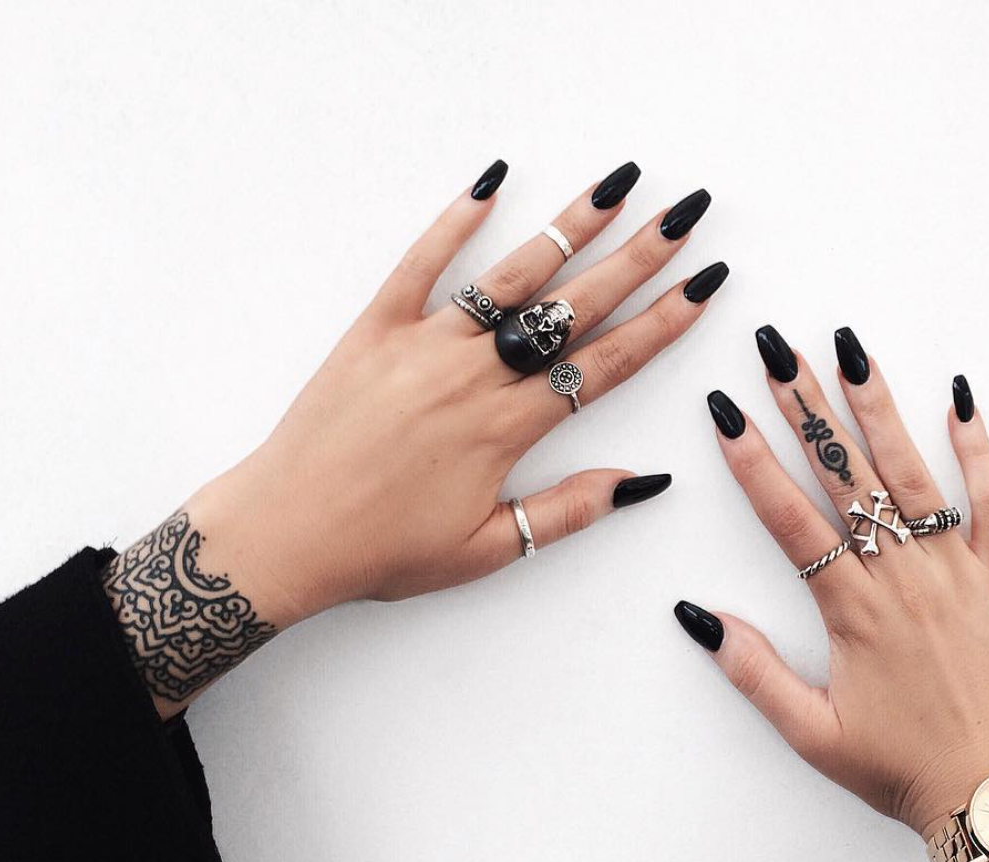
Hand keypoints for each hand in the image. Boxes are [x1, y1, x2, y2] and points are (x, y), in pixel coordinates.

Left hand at [109, 161, 726, 714]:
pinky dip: (455, 221)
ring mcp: (423, 344)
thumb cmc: (384, 550)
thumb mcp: (487, 548)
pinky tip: (492, 184)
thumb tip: (642, 481)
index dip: (662, 324)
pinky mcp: (374, 329)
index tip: (703, 287)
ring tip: (618, 185)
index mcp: (506, 428)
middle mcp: (474, 374)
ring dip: (571, 227)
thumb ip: (568, 510)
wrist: (286, 532)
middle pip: (574, 306)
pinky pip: (419, 263)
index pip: (605, 365)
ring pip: (512, 275)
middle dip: (639, 258)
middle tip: (687, 215)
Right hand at [675, 327, 988, 850]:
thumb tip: (698, 618)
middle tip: (778, 351)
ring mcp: (956, 571)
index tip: (726, 410)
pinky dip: (978, 448)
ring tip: (849, 353)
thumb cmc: (904, 769)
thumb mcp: (812, 733)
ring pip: (910, 472)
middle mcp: (901, 578)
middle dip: (805, 408)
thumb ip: (752, 673)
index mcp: (851, 612)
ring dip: (876, 408)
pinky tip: (959, 400)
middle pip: (844, 477)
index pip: (788, 518)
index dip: (751, 460)